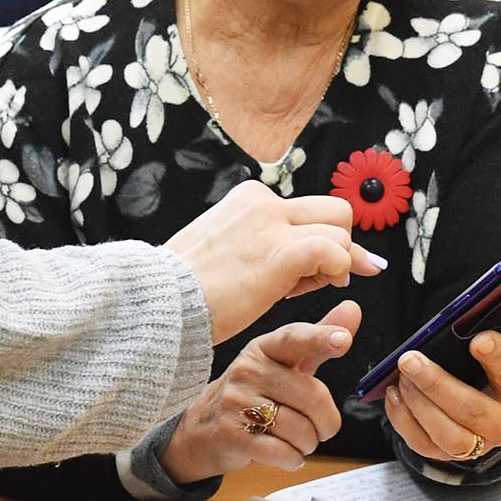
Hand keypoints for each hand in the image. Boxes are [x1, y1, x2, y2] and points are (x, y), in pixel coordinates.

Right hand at [160, 301, 361, 483]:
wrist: (204, 425)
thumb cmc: (255, 390)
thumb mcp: (284, 360)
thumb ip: (319, 338)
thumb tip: (353, 309)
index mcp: (264, 348)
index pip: (294, 339)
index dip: (321, 338)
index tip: (343, 341)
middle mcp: (248, 370)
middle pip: (311, 396)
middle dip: (327, 421)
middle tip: (323, 427)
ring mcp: (236, 402)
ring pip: (299, 429)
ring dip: (309, 443)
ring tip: (300, 440)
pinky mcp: (231, 433)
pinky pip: (281, 452)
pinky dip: (293, 458)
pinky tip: (288, 454)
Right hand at [163, 182, 384, 342]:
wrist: (158, 303)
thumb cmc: (188, 288)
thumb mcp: (227, 249)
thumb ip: (264, 244)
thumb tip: (308, 254)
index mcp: (250, 197)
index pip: (310, 210)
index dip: (318, 241)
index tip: (310, 270)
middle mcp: (264, 202)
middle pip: (336, 211)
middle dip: (340, 245)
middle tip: (320, 278)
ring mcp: (271, 226)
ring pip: (342, 230)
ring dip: (336, 263)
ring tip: (302, 289)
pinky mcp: (277, 254)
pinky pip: (332, 250)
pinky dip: (338, 268)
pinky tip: (319, 286)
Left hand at [383, 287, 500, 463]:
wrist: (495, 411)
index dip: (497, 357)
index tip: (478, 338)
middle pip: (472, 410)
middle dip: (438, 384)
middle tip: (410, 358)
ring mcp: (475, 444)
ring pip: (446, 434)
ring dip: (419, 403)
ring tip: (401, 373)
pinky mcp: (445, 454)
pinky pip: (422, 444)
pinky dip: (404, 420)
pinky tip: (394, 393)